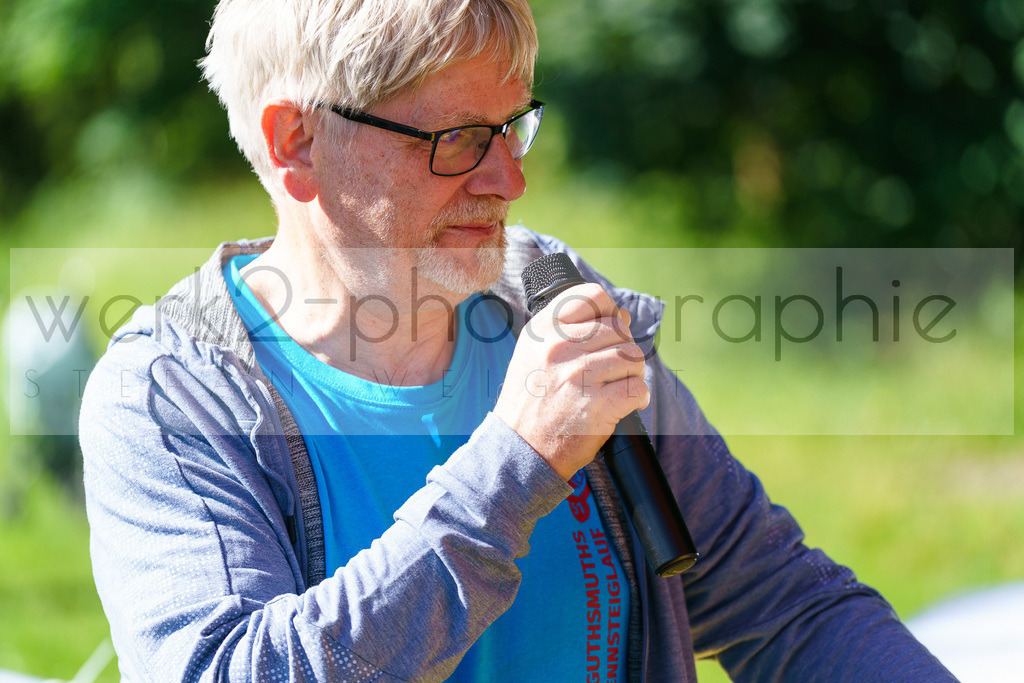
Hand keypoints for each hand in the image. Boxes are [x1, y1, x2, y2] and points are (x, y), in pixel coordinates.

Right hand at [494, 283, 649, 479]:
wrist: (519, 448)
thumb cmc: (531, 400)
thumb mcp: (534, 352)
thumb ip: (570, 328)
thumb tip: (621, 313)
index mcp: (543, 329)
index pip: (593, 296)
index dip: (609, 312)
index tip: (608, 332)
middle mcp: (559, 347)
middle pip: (619, 328)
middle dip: (623, 347)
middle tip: (612, 369)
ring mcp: (578, 375)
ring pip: (632, 356)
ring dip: (633, 373)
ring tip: (618, 386)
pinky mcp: (596, 405)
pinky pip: (637, 387)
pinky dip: (638, 397)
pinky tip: (626, 403)